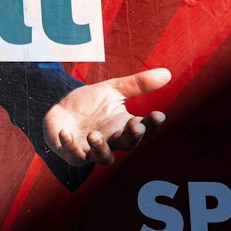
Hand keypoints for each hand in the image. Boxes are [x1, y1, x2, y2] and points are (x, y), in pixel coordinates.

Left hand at [44, 68, 170, 165]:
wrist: (62, 110)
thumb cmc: (91, 103)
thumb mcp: (114, 88)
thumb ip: (138, 83)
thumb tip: (167, 73)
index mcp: (124, 126)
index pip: (145, 128)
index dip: (153, 124)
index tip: (159, 114)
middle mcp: (113, 141)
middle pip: (128, 144)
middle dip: (133, 137)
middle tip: (136, 127)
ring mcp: (94, 150)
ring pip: (104, 157)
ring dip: (101, 148)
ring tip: (94, 135)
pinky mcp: (74, 154)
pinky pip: (74, 155)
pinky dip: (70, 146)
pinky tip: (66, 132)